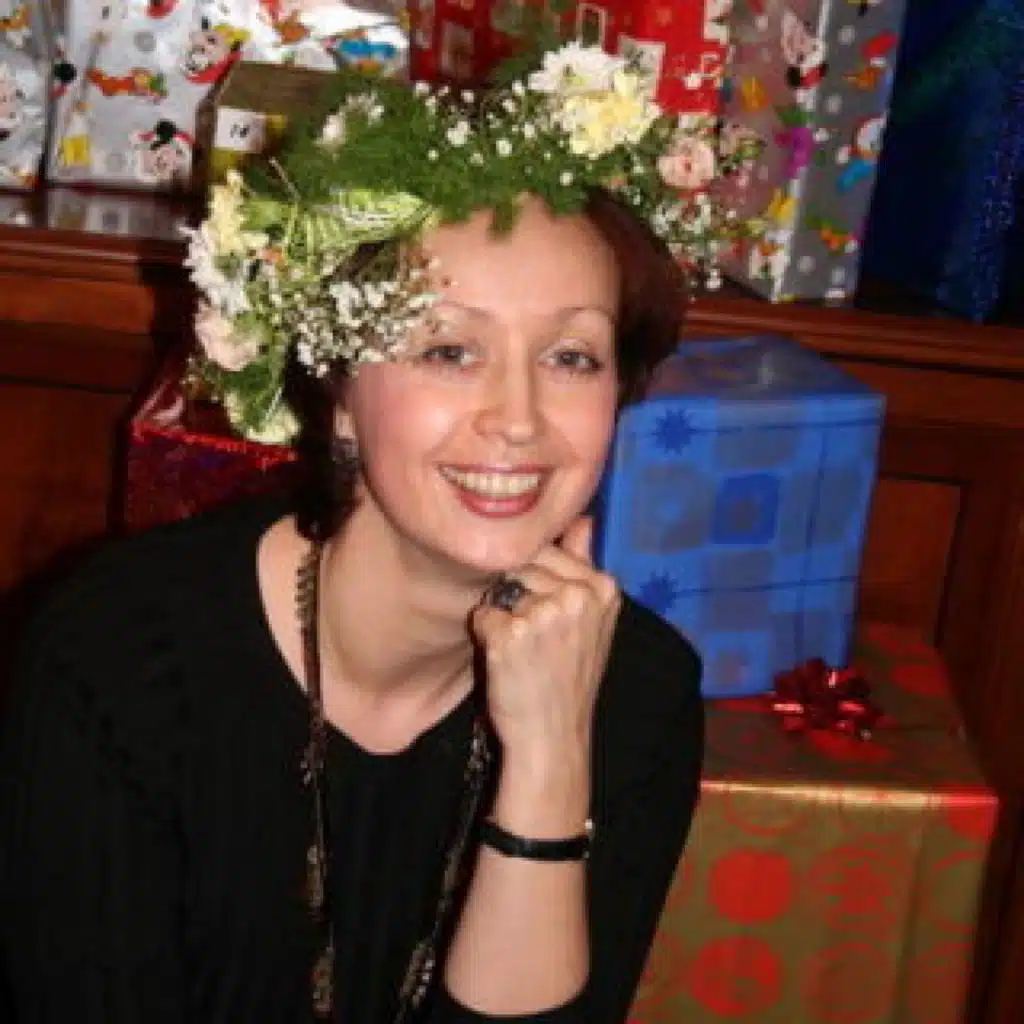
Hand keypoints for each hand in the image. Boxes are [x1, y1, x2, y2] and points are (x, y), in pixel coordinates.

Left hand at [470, 517, 620, 779]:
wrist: (553, 737)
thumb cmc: (569, 677)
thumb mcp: (592, 620)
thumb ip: (584, 565)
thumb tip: (583, 518)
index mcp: (603, 588)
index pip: (549, 552)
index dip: (536, 582)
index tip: (547, 620)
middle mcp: (578, 596)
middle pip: (522, 567)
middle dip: (518, 597)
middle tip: (536, 641)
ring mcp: (544, 614)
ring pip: (500, 589)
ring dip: (503, 617)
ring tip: (526, 652)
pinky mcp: (511, 635)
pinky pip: (482, 615)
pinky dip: (486, 637)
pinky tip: (508, 662)